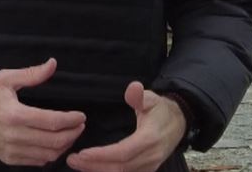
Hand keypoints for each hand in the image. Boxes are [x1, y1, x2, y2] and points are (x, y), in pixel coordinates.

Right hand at [0, 58, 86, 165]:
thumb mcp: (6, 78)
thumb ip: (32, 74)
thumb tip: (53, 64)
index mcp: (14, 115)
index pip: (52, 121)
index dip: (71, 120)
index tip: (81, 116)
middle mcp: (14, 136)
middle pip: (54, 141)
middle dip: (73, 133)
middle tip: (80, 125)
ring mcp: (11, 150)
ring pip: (48, 154)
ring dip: (64, 145)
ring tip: (70, 134)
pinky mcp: (8, 158)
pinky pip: (37, 161)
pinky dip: (50, 154)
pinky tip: (54, 143)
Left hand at [67, 81, 183, 171]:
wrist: (179, 122)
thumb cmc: (161, 109)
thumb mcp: (152, 98)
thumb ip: (139, 95)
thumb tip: (132, 88)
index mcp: (149, 139)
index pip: (123, 152)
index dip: (102, 155)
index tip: (82, 153)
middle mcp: (150, 156)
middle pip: (119, 168)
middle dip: (94, 165)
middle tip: (71, 160)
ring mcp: (149, 166)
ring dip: (98, 171)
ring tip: (76, 164)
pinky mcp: (146, 170)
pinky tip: (92, 168)